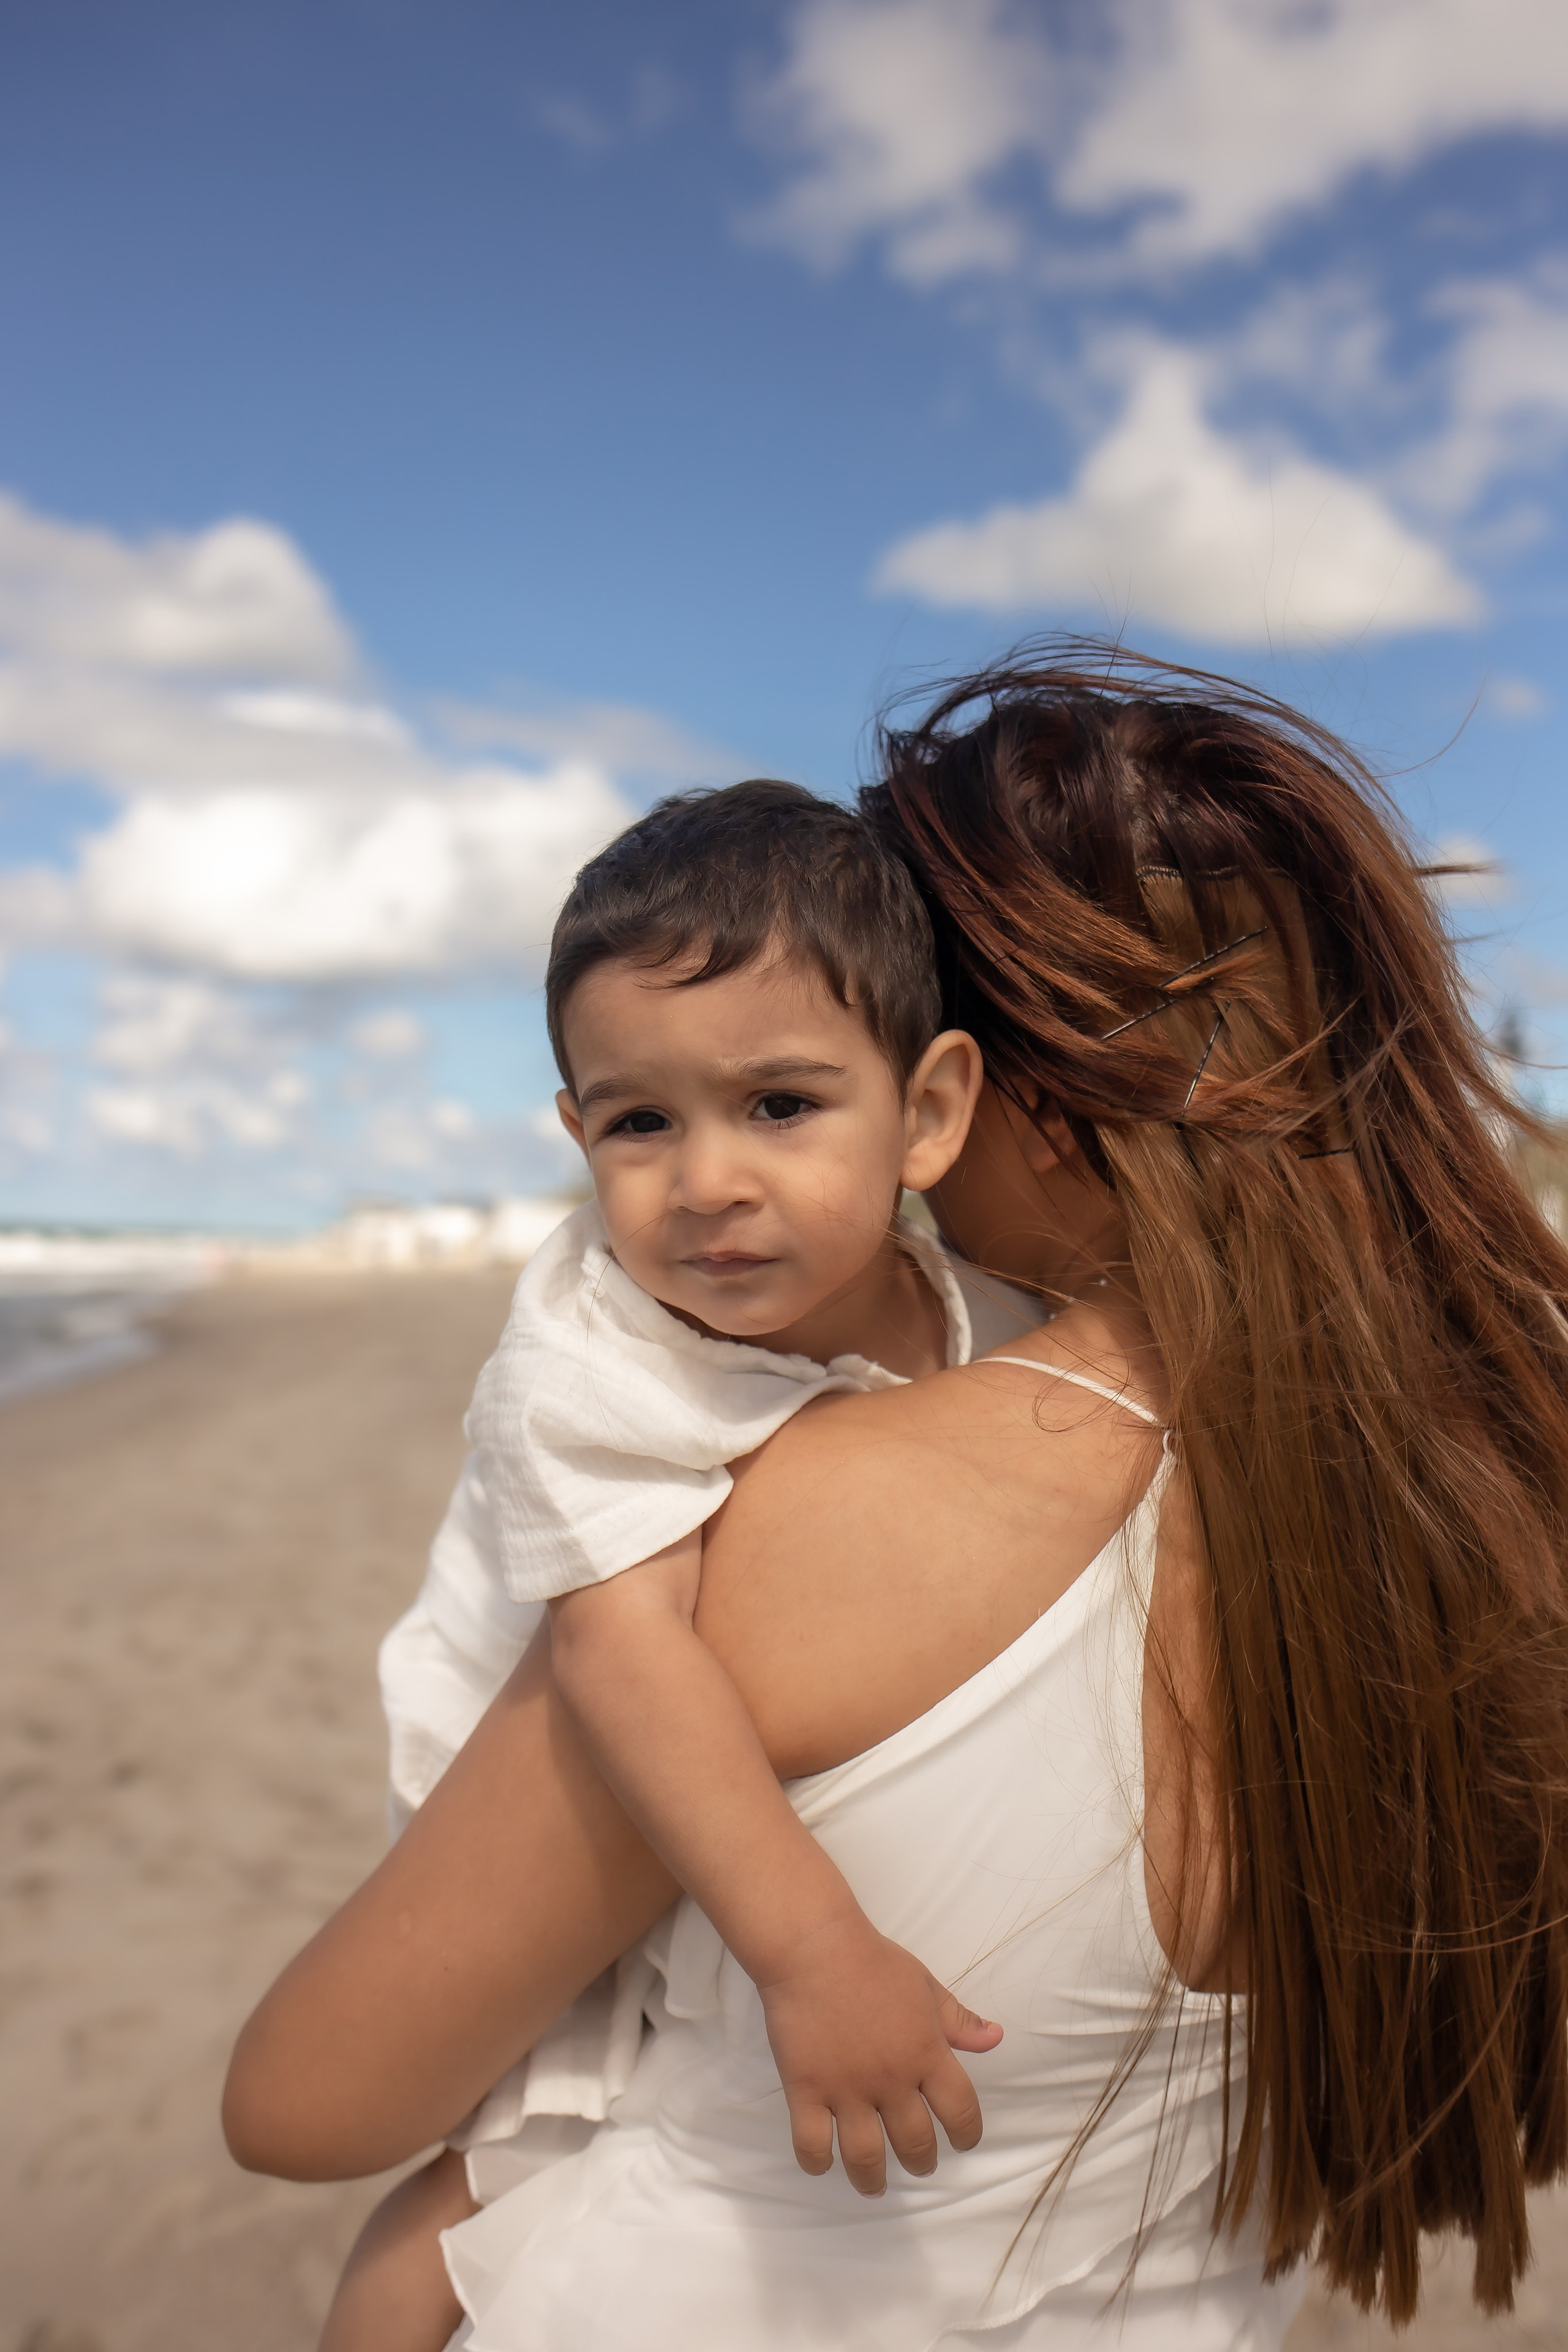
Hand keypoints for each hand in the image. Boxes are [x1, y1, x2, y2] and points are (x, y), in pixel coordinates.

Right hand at [755, 1911, 1002, 2196]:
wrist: (814, 1947)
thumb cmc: (873, 1962)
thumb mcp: (925, 1986)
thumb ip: (959, 2020)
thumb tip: (995, 2038)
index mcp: (927, 2052)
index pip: (961, 2112)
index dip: (966, 2135)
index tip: (961, 2142)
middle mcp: (891, 2079)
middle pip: (915, 2144)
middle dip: (922, 2162)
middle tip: (918, 2162)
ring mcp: (846, 2088)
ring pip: (865, 2157)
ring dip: (873, 2179)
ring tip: (874, 2184)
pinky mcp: (805, 2089)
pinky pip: (812, 2144)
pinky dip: (818, 2163)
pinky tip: (824, 2162)